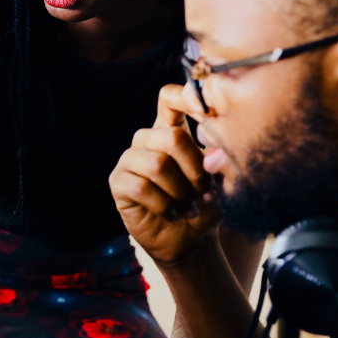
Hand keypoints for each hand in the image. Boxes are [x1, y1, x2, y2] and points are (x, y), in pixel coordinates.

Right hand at [110, 84, 217, 262]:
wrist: (189, 240)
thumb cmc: (204, 204)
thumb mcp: (218, 180)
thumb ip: (217, 159)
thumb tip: (213, 150)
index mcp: (171, 130)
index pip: (169, 98)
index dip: (185, 97)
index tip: (206, 114)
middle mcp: (147, 140)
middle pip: (172, 136)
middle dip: (195, 169)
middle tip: (203, 191)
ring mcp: (129, 160)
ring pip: (158, 165)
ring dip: (180, 192)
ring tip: (187, 205)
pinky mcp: (118, 182)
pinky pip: (141, 187)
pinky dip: (164, 205)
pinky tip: (171, 213)